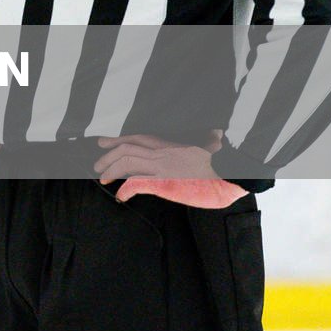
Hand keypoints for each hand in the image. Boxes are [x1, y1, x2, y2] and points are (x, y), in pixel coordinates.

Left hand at [96, 133, 247, 208]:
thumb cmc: (225, 166)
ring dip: (111, 170)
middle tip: (98, 166)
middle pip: (127, 148)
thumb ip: (206, 141)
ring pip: (127, 162)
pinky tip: (121, 196)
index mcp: (170, 145)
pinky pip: (139, 183)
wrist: (232, 176)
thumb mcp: (211, 148)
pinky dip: (126, 189)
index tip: (103, 143)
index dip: (117, 140)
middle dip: (108, 156)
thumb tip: (215, 134)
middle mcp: (163, 153)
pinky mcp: (165, 182)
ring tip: (103, 178)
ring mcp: (163, 167)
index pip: (137, 138)